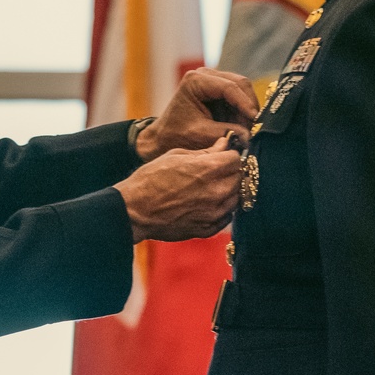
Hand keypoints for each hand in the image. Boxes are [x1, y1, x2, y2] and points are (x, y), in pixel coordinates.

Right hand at [115, 136, 240, 241]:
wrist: (134, 210)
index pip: (236, 158)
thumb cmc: (150, 180)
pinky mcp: (207, 229)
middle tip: (216, 172)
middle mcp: (216, 192)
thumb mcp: (175, 156)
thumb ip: (205, 152)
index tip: (221, 156)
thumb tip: (224, 145)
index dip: (229, 155)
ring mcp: (213, 213)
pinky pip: (226, 217)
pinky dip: (220, 210)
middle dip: (230, 172)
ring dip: (228, 191)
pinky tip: (205, 204)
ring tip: (209, 188)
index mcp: (208, 169)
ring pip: (236, 198)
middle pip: (240, 178)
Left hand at [135, 68, 258, 160]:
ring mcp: (213, 81)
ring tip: (245, 132)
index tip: (255, 119)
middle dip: (248, 106)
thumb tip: (249, 135)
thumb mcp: (199, 135)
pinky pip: (238, 99)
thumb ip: (225, 133)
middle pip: (240, 84)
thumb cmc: (175, 135)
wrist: (162, 138)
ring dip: (246, 111)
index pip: (229, 87)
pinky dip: (242, 113)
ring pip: (242, 91)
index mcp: (196, 80)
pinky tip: (240, 128)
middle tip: (253, 128)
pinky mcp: (219, 92)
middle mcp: (206, 75)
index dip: (245, 103)